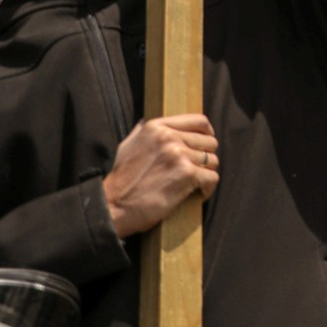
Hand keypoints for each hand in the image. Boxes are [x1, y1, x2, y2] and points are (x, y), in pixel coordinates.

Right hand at [102, 114, 220, 237]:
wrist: (114, 205)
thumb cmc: (122, 178)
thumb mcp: (129, 144)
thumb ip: (144, 130)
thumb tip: (155, 121)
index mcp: (156, 127)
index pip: (199, 121)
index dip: (207, 133)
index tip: (205, 144)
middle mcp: (169, 137)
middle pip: (209, 142)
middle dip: (205, 157)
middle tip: (195, 170)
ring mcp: (179, 155)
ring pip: (212, 160)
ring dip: (206, 173)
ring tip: (193, 182)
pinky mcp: (187, 174)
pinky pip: (212, 177)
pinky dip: (207, 188)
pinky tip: (197, 193)